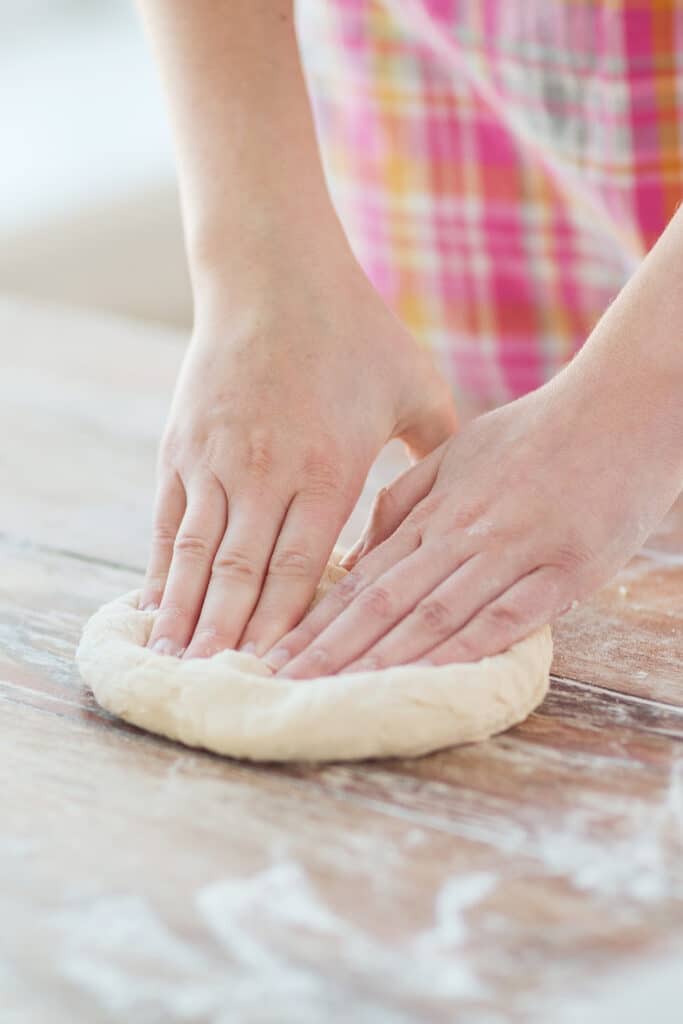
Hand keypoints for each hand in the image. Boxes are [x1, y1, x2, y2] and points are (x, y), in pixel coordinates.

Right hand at [140, 246, 456, 658]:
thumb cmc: (354, 329)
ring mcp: (217, 459)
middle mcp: (266, 472)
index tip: (282, 677)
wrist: (273, 272)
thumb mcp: (415, 388)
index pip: (304, 570)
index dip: (291, 630)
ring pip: (199, 556)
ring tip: (178, 665)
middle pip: (245, 576)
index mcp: (328, 468)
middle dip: (233, 640)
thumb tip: (457, 506)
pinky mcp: (182, 446)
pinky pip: (169, 521)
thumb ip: (437, 452)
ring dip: (189, 616)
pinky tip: (157, 605)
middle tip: (221, 690)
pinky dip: (162, 569)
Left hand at [272, 360, 682, 676]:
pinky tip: (427, 679)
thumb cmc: (536, 434)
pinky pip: (506, 618)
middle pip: (383, 601)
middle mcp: (462, 533)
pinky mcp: (562, 571)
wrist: (620, 411)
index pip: (362, 576)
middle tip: (282, 683)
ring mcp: (511, 552)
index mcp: (435, 510)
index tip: (274, 652)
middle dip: (329, 648)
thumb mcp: (460, 452)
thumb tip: (356, 553)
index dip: (316, 619)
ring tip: (334, 692)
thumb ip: (407, 501)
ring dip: (380, 657)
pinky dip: (464, 650)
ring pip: (433, 614)